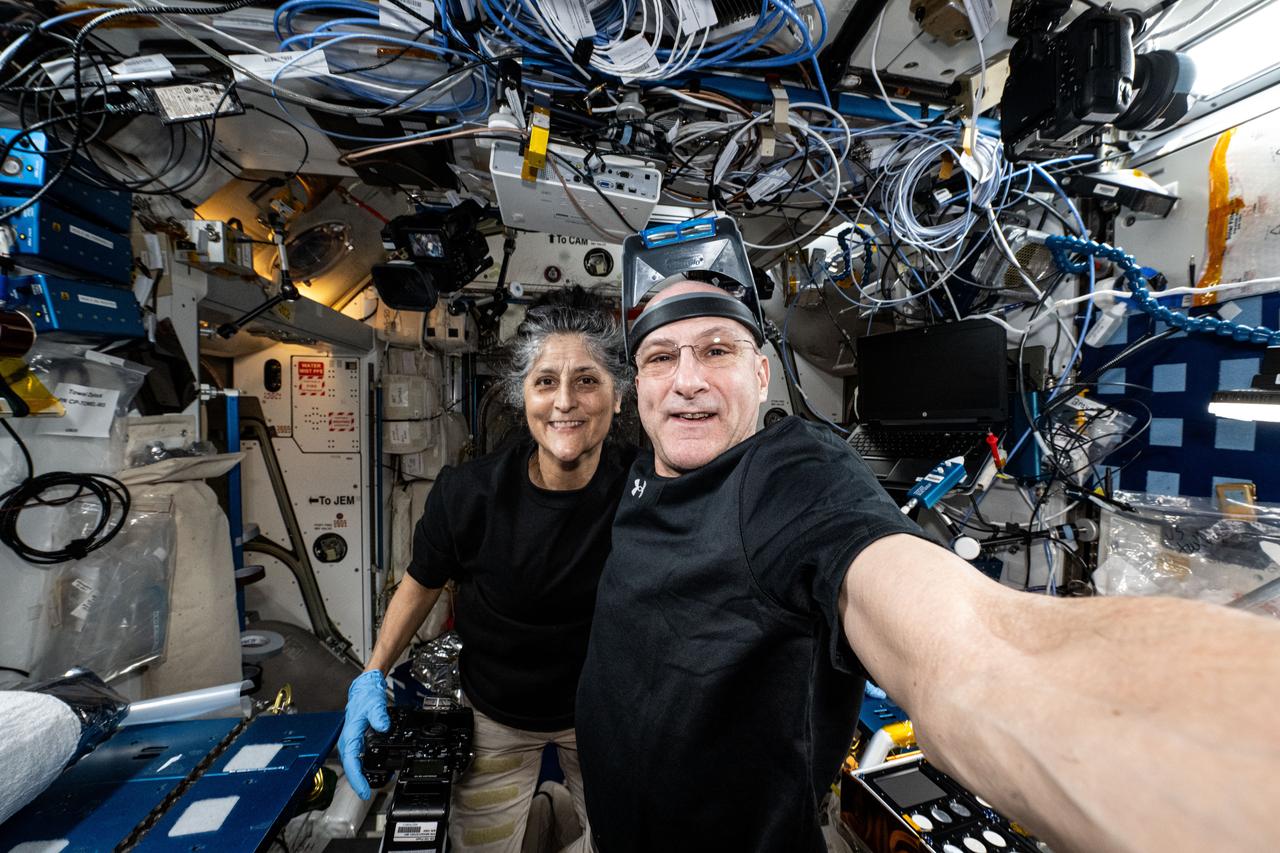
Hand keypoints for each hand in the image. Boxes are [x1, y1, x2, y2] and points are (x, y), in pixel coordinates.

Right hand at [339, 669, 390, 799]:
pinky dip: (361, 768)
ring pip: (353, 764)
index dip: (357, 779)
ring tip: (367, 787)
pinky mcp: (356, 741)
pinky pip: (357, 758)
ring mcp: (351, 741)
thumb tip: (383, 726)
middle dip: (357, 782)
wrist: (365, 689)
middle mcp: (348, 741)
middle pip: (350, 767)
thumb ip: (379, 716)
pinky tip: (369, 773)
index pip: (352, 763)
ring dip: (359, 776)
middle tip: (366, 793)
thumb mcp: (375, 704)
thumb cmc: (366, 696)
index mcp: (350, 735)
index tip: (363, 791)